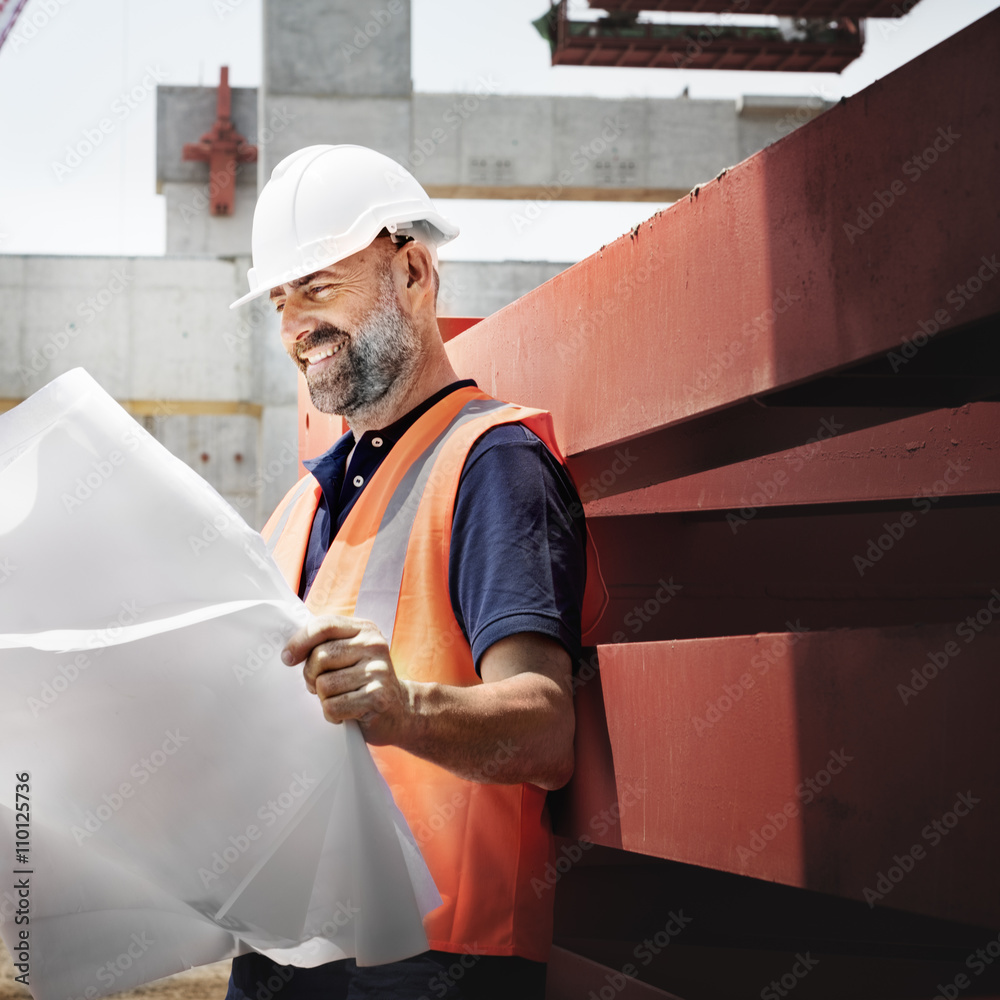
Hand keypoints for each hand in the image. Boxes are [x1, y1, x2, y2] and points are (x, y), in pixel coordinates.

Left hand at [282, 615, 412, 744]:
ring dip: (323, 698)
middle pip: (320, 657)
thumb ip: (327, 644)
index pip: (324, 625)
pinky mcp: (377, 697)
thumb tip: (290, 652)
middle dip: (311, 676)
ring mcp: (378, 671)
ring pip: (324, 684)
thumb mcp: (350, 653)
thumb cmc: (363, 681)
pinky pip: (333, 706)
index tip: (287, 658)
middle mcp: (374, 645)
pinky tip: (345, 712)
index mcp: (365, 629)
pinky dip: (332, 714)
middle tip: (319, 685)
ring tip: (337, 698)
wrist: (401, 710)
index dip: (300, 641)